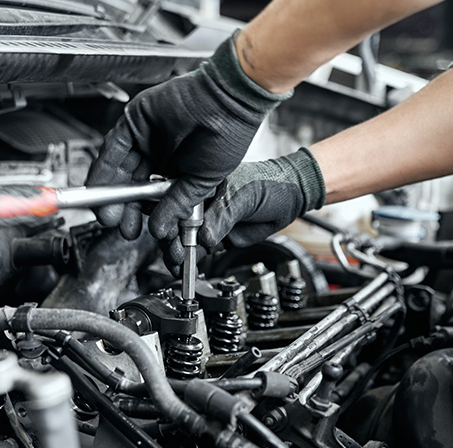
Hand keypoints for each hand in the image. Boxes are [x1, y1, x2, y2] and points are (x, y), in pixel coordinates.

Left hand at [86, 31, 291, 244]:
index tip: (135, 230)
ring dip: (110, 193)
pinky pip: (113, 147)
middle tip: (118, 225)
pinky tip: (100, 189)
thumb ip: (178, 204)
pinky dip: (104, 169)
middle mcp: (158, 152)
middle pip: (131, 183)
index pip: (150, 194)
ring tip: (108, 215)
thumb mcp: (202, 181)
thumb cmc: (228, 135)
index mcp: (176, 167)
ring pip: (119, 168)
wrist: (229, 102)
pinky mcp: (134, 120)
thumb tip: (160, 229)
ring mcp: (145, 136)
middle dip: (123, 207)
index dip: (141, 213)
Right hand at [162, 148, 325, 275]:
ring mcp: (205, 220)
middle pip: (171, 222)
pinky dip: (190, 262)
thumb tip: (205, 237)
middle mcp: (198, 202)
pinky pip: (197, 251)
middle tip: (175, 252)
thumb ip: (222, 216)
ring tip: (180, 265)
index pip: (172, 198)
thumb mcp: (243, 197)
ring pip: (181, 240)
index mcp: (200, 183)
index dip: (163, 216)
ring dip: (177, 254)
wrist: (289, 200)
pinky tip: (187, 269)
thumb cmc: (269, 184)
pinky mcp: (214, 237)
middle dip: (169, 240)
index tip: (163, 232)